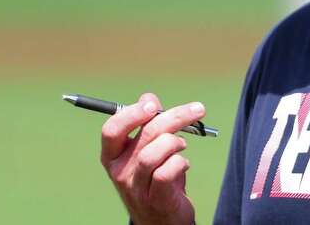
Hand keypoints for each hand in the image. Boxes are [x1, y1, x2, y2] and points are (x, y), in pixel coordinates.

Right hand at [101, 93, 203, 224]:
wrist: (161, 220)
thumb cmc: (155, 179)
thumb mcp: (146, 150)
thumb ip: (146, 124)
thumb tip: (148, 97)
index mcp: (113, 156)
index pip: (112, 129)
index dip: (132, 113)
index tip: (154, 103)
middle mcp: (120, 172)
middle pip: (144, 135)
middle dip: (174, 117)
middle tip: (197, 110)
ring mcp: (136, 188)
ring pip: (153, 154)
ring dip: (176, 142)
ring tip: (184, 144)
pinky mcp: (155, 200)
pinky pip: (166, 173)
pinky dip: (180, 162)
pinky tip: (184, 164)